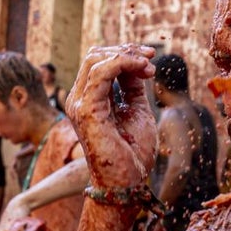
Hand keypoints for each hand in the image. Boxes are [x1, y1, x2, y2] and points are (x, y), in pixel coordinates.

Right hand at [67, 44, 156, 188]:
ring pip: (95, 60)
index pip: (99, 62)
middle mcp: (79, 98)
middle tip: (151, 58)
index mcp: (89, 99)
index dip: (125, 54)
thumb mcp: (137, 110)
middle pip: (95, 56)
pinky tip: (142, 68)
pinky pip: (100, 74)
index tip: (150, 59)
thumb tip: (138, 65)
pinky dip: (123, 64)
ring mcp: (79, 103)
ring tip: (148, 64)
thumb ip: (134, 87)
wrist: (128, 180)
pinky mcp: (86, 110)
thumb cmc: (132, 152)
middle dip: (126, 51)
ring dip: (126, 56)